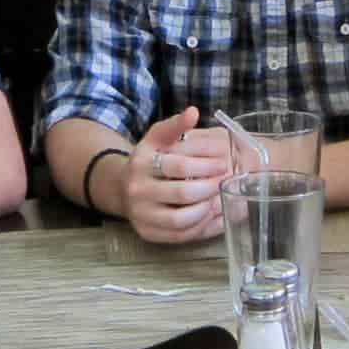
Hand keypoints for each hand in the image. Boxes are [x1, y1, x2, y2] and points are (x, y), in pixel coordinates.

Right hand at [126, 107, 231, 244]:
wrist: (123, 188)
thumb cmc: (149, 160)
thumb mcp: (157, 138)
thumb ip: (176, 126)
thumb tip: (193, 112)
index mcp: (142, 163)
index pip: (179, 165)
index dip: (205, 165)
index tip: (223, 164)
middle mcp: (138, 190)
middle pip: (182, 193)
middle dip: (210, 188)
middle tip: (225, 183)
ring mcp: (141, 214)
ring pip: (180, 219)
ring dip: (206, 211)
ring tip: (219, 199)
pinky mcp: (147, 232)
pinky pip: (178, 236)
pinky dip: (200, 228)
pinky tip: (213, 217)